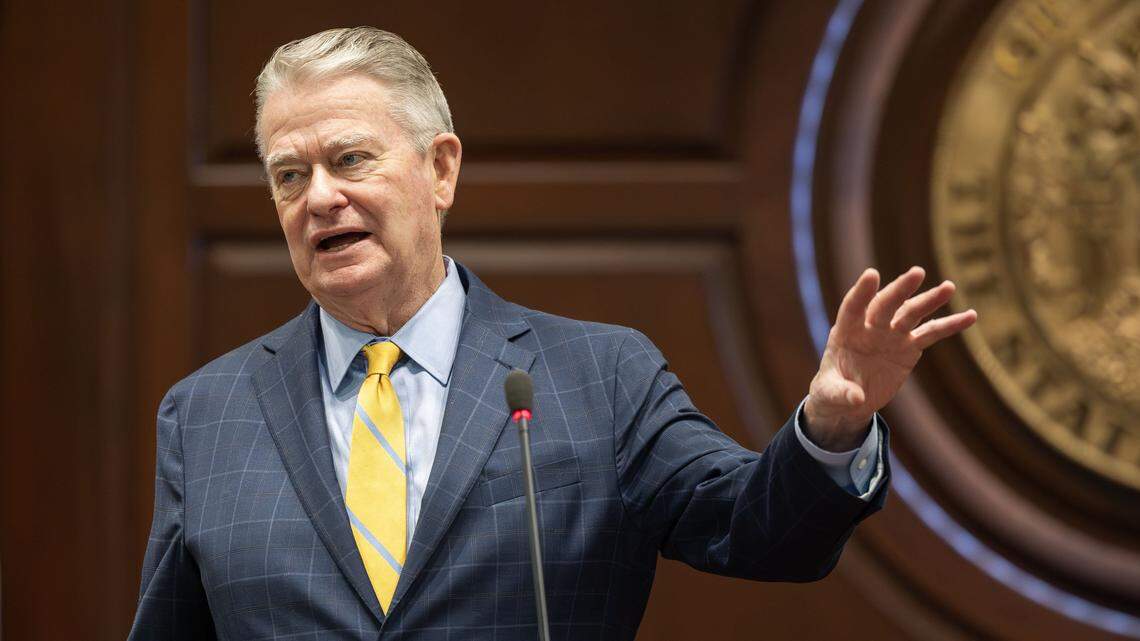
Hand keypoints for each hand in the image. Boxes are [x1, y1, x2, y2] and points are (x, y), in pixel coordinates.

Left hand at [803, 266, 976, 450]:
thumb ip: (841, 393)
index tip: (872, 274)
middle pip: (886, 305)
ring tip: (949, 287)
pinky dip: (949, 325)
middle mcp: (870, 327)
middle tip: (917, 273)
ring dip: (929, 300)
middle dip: (900, 290)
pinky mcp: (909, 347)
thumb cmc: (832, 391)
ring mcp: (891, 335)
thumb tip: (857, 399)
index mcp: (845, 332)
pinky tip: (971, 316)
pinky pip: (931, 334)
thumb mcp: (829, 395)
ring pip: (911, 314)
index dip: (862, 292)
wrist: (848, 398)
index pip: (853, 307)